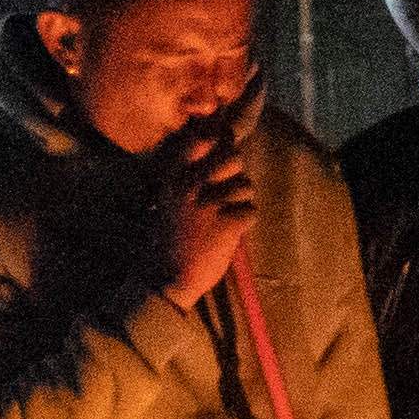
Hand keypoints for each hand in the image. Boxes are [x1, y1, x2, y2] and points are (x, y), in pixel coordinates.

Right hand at [155, 118, 265, 308]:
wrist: (167, 278)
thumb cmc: (172, 238)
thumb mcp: (171, 200)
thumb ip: (192, 177)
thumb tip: (226, 151)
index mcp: (174, 177)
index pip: (202, 139)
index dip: (217, 144)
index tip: (217, 154)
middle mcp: (191, 185)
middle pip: (234, 158)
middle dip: (237, 173)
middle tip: (227, 193)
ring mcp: (209, 204)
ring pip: (246, 186)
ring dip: (242, 202)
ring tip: (225, 218)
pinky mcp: (227, 224)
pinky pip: (251, 211)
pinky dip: (245, 223)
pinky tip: (230, 233)